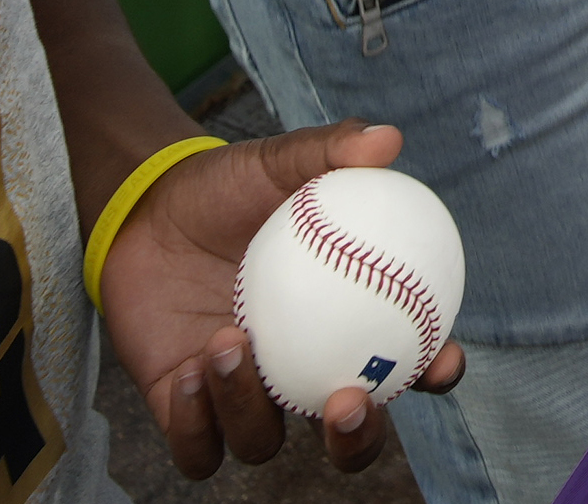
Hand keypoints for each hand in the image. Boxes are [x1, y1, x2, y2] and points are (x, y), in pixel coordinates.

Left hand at [97, 120, 465, 477]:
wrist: (145, 211)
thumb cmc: (225, 189)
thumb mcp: (276, 163)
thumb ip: (329, 151)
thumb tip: (387, 140)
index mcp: (340, 325)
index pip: (404, 363)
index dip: (434, 372)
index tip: (442, 358)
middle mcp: (298, 373)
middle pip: (347, 438)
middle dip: (356, 440)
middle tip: (348, 402)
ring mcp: (242, 397)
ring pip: (263, 442)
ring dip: (250, 407)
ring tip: (228, 341)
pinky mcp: (184, 410)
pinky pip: (198, 447)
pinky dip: (197, 422)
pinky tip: (191, 371)